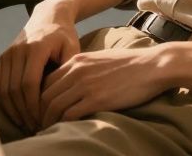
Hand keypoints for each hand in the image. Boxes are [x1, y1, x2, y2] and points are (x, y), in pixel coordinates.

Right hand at [0, 2, 80, 133]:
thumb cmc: (64, 36)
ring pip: (4, 88)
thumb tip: (62, 97)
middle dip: (24, 111)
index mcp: (36, 48)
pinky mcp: (3, 57)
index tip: (43, 119)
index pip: (29, 83)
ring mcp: (8, 53)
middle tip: (35, 127)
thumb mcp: (73, 49)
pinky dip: (5, 101)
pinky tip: (16, 112)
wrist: (49, 16)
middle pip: (15, 88)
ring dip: (13, 109)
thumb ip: (67, 70)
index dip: (34, 105)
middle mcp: (18, 50)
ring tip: (26, 123)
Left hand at [38, 46, 170, 128]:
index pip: (46, 81)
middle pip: (45, 94)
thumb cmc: (131, 65)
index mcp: (77, 60)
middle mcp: (77, 71)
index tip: (41, 111)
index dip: (40, 98)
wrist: (152, 66)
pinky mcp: (97, 99)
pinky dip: (62, 124)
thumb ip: (85, 70)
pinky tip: (64, 131)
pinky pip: (69, 114)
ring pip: (53, 105)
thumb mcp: (101, 60)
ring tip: (48, 131)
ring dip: (47, 121)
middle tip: (40, 125)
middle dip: (39, 112)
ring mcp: (85, 85)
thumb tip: (74, 86)